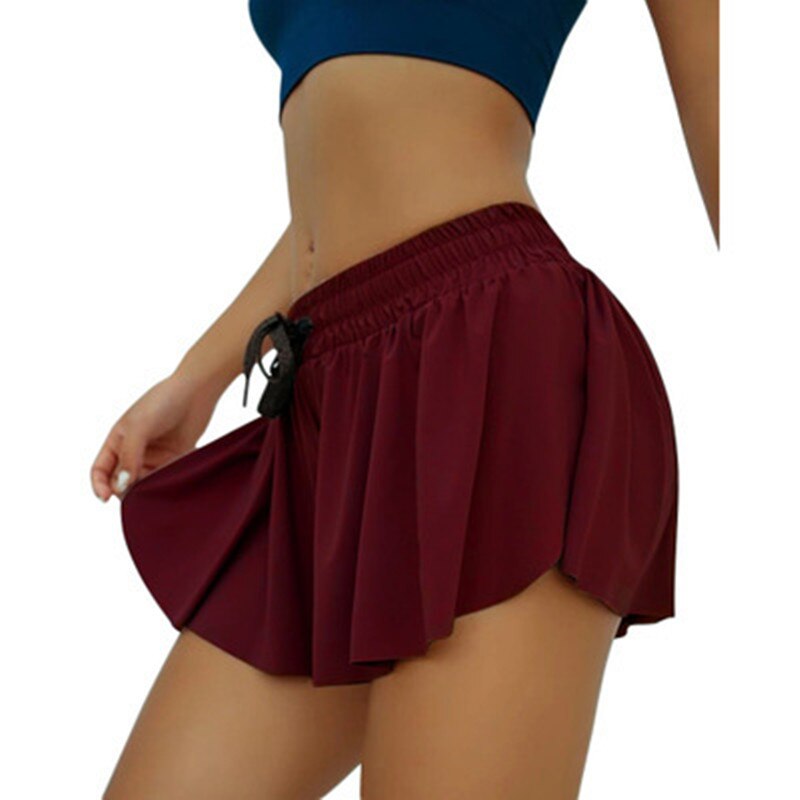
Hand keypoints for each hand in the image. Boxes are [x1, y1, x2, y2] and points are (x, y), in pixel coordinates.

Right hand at [90, 372, 220, 501]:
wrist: (197, 392)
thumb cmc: (163, 401)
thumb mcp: (139, 426)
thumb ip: (129, 456)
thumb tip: (122, 484)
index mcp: (117, 440)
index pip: (100, 470)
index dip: (99, 485)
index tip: (106, 498)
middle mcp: (133, 451)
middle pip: (122, 481)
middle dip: (126, 491)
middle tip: (137, 495)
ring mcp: (154, 456)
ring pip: (144, 484)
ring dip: (147, 490)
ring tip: (155, 487)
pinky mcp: (174, 460)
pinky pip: (165, 479)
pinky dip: (165, 485)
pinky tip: (170, 482)